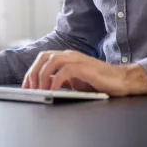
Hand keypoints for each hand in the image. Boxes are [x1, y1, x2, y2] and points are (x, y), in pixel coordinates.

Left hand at [22, 50, 146, 96]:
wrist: (121, 81)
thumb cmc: (99, 83)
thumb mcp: (75, 83)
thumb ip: (61, 82)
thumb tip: (44, 87)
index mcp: (67, 58)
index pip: (43, 59)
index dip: (31, 71)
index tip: (25, 87)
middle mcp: (70, 55)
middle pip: (44, 57)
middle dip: (33, 72)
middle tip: (29, 89)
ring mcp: (78, 60)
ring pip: (52, 60)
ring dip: (42, 76)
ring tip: (39, 91)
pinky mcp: (85, 67)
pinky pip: (65, 71)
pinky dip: (55, 80)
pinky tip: (52, 91)